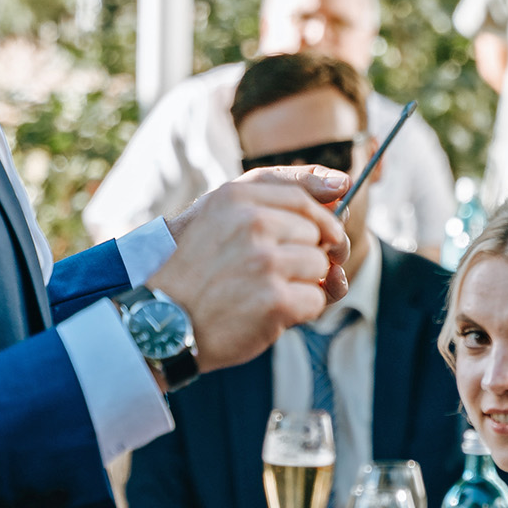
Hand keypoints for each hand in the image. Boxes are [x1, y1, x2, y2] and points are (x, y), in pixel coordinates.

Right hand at [152, 167, 350, 371]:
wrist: (163, 322)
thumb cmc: (198, 272)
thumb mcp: (223, 218)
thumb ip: (279, 200)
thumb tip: (344, 186)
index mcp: (237, 197)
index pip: (304, 198)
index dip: (323, 219)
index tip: (327, 236)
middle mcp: (252, 223)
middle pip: (318, 234)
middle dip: (309, 256)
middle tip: (278, 275)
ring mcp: (264, 261)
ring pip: (321, 268)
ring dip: (304, 285)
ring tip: (265, 294)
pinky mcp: (274, 299)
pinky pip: (316, 300)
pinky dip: (300, 312)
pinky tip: (269, 314)